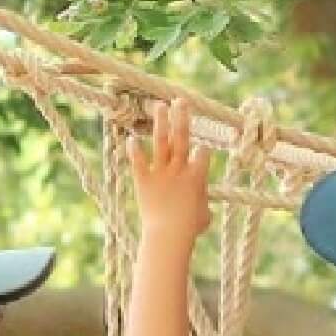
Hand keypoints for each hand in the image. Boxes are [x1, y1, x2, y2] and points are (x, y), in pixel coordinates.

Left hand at [132, 99, 213, 242]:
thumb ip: (203, 206)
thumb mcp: (204, 217)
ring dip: (161, 123)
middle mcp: (180, 169)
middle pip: (183, 138)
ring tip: (159, 105)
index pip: (202, 153)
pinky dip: (135, 151)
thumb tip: (204, 210)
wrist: (169, 235)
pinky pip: (139, 162)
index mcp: (197, 176)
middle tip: (181, 100)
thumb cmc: (189, 229)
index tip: (200, 152)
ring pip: (162, 142)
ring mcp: (161, 173)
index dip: (202, 152)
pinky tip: (131, 138)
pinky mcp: (144, 180)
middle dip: (182, 118)